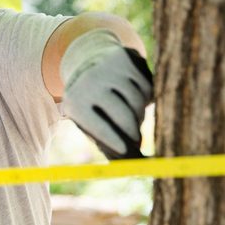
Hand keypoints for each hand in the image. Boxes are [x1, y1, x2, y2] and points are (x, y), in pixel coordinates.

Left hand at [60, 30, 152, 159]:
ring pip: (139, 101)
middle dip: (134, 133)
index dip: (115, 141)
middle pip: (124, 115)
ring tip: (132, 117)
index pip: (99, 126)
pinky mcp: (126, 58)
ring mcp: (110, 68)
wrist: (87, 60)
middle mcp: (91, 82)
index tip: (126, 151)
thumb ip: (109, 147)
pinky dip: (146, 97)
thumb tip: (135, 166)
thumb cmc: (91, 104)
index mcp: (76, 103)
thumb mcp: (90, 123)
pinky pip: (147, 86)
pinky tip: (135, 97)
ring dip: (141, 114)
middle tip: (136, 140)